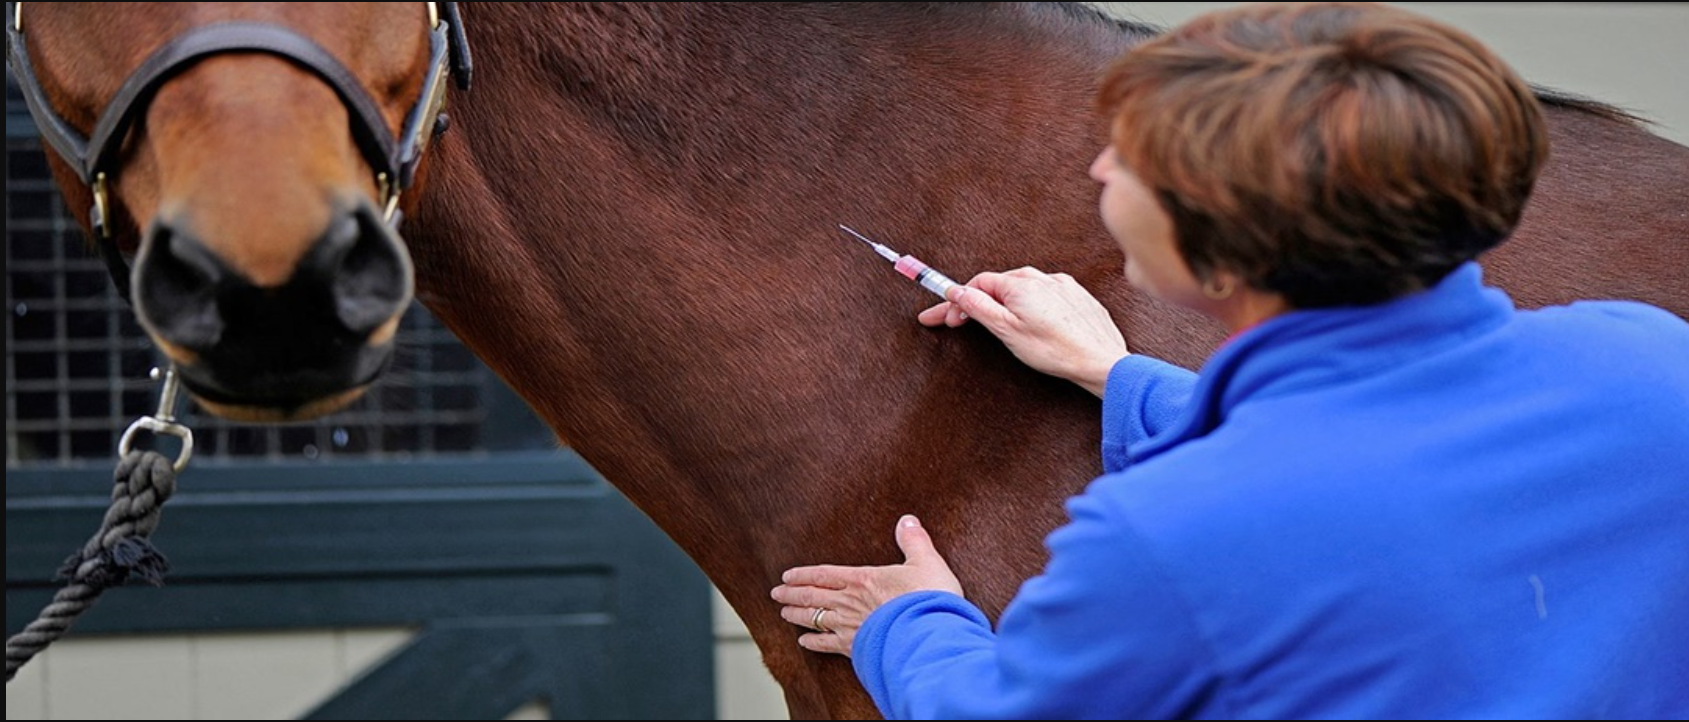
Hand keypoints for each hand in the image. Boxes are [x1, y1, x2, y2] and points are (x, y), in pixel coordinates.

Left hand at [772, 515, 962, 656]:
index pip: (824, 574)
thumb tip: (908, 520)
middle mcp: (849, 602)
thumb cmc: (928, 599)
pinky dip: (813, 643)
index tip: (788, 575)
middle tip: (775, 593)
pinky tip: (804, 642)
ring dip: (797, 615)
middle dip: (791, 593)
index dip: (803, 574)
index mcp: (862, 579)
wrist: (928, 635)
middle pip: (812, 596)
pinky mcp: (856, 648)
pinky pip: (826, 644)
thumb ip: (914, 541)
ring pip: (814, 618)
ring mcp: (850, 626)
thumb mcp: (926, 561)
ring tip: (783, 613)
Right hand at [918, 267, 1128, 396]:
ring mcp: (1062, 285)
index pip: (977, 284)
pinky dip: (1030, 304)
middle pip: (998, 284)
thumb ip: (979, 307)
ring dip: (1003, 302)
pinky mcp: (1078, 297)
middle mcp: (1042, 278)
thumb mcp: (1007, 331)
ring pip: (1022, 288)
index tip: (941, 317)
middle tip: (958, 322)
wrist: (1100, 361)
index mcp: (1020, 284)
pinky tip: (1030, 322)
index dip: (956, 301)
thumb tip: (957, 291)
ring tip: (995, 324)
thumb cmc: (1055, 350)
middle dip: (976, 301)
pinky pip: (1045, 294)